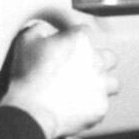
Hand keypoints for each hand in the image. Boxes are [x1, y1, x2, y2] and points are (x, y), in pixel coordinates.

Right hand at [0, 22, 118, 138]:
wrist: (33, 110)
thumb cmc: (29, 75)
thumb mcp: (25, 42)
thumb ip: (38, 29)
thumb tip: (42, 28)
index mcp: (81, 40)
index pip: (85, 32)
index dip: (73, 39)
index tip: (65, 47)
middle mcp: (97, 61)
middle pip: (108, 57)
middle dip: (97, 61)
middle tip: (80, 69)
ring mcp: (102, 85)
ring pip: (112, 82)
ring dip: (101, 85)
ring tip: (86, 91)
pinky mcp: (101, 106)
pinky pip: (101, 105)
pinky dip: (91, 106)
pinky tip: (77, 108)